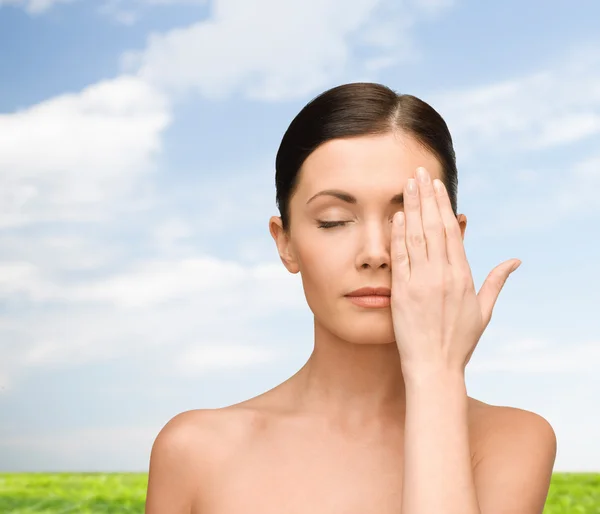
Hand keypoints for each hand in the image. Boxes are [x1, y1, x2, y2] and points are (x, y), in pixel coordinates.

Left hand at [390, 166, 520, 374]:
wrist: (434, 367)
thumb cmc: (460, 341)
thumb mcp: (484, 310)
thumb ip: (497, 281)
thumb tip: (516, 260)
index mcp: (463, 276)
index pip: (451, 231)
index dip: (442, 205)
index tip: (435, 186)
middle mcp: (443, 275)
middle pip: (433, 227)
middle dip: (425, 197)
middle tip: (418, 173)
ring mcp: (421, 282)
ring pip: (416, 237)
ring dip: (411, 208)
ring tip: (406, 185)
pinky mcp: (402, 293)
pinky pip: (400, 258)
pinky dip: (398, 236)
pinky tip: (396, 216)